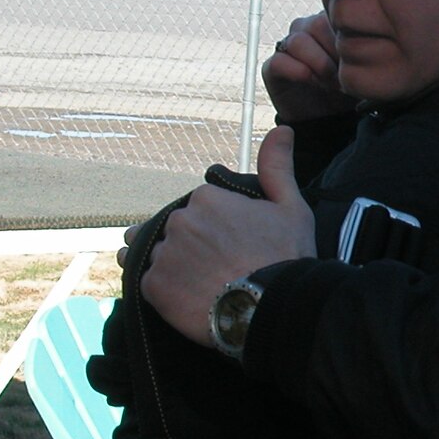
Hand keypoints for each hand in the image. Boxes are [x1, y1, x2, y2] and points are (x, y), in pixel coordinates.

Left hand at [140, 126, 316, 347]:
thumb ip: (277, 167)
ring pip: (156, 255)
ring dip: (171, 265)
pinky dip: (164, 290)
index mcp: (206, 199)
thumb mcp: (291, 207)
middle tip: (219, 269)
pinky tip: (188, 298)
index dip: (217, 229)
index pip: (200, 210)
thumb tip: (282, 130)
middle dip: (191, 245)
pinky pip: (148, 283)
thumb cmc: (287, 257)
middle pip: (175, 231)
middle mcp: (178, 221)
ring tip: (197, 283)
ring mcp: (162, 254)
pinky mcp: (152, 286)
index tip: (234, 246)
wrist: (274, 308)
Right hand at [264, 13, 356, 123]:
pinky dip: (298, 72)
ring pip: (298, 41)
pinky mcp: (273, 67)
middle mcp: (307, 30)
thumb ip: (365, 46)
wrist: (331, 119)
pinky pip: (279, 61)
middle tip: (344, 74)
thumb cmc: (351, 90)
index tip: (359, 61)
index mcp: (330, 24)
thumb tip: (371, 37)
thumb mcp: (363, 67)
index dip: (347, 39)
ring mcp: (288, 47)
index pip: (336, 15)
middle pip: (316, 24)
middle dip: (333, 52)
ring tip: (330, 82)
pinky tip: (312, 83)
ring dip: (318, 64)